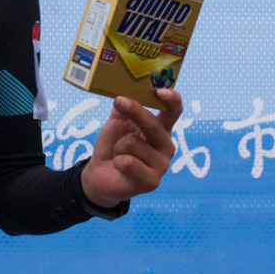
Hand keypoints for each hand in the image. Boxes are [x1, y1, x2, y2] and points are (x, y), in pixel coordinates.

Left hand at [81, 88, 179, 207]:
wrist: (101, 175)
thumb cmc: (113, 146)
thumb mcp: (116, 123)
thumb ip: (123, 107)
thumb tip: (124, 91)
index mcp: (162, 130)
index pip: (174, 112)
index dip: (171, 99)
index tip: (159, 91)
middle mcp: (166, 147)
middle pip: (153, 125)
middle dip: (134, 112)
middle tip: (119, 101)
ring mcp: (162, 165)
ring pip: (133, 143)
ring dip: (118, 147)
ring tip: (119, 154)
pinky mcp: (152, 182)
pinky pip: (128, 162)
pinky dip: (117, 161)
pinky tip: (120, 167)